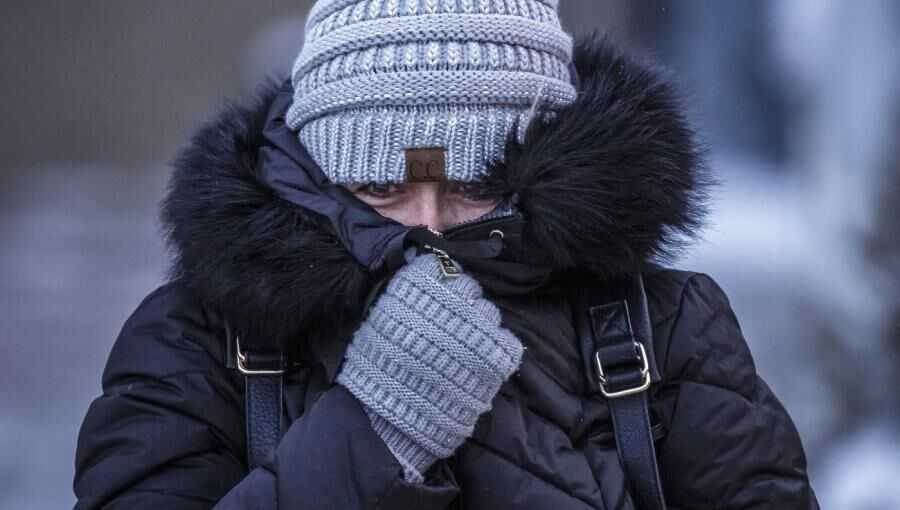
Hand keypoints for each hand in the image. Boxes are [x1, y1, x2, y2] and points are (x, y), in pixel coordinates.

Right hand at [335, 248, 523, 482]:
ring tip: (463, 348)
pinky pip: (508, 342)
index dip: (439, 282)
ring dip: (478, 326)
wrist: (389, 418)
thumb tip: (419, 275)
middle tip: (449, 324)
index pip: (441, 268)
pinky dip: (498, 349)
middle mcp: (453, 300)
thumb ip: (402, 296)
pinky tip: (483, 360)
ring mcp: (478, 328)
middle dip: (460, 303)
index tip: (435, 295)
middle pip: (468, 288)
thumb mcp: (379, 321)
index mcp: (418, 288)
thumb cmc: (377, 371)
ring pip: (489, 313)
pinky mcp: (496, 358)